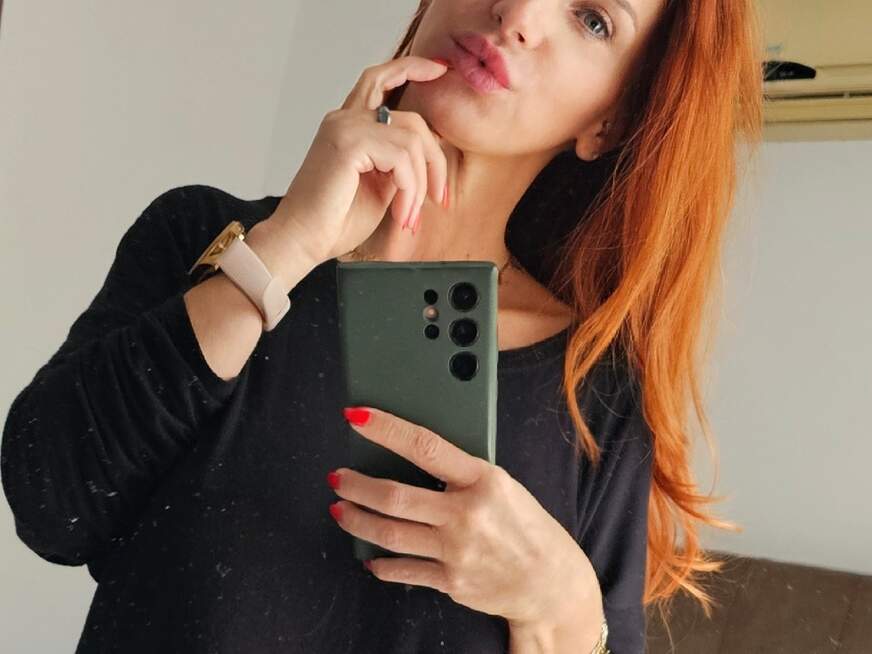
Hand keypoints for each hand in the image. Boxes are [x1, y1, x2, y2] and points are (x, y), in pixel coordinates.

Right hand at [269, 55, 450, 266]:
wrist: (302, 241)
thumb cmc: (335, 221)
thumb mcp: (380, 188)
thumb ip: (400, 164)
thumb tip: (431, 155)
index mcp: (348, 125)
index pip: (380, 80)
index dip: (412, 67)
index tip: (440, 70)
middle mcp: (344, 119)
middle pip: (411, 119)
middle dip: (435, 160)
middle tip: (439, 198)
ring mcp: (345, 127)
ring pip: (412, 141)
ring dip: (419, 185)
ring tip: (408, 216)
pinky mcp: (349, 143)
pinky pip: (402, 157)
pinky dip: (410, 189)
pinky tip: (400, 214)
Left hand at [330, 405, 602, 627]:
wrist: (551, 582)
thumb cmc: (524, 524)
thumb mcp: (501, 484)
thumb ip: (460, 472)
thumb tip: (410, 452)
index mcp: (483, 479)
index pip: (425, 446)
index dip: (386, 429)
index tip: (356, 416)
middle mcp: (468, 514)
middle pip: (395, 496)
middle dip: (356, 485)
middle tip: (337, 477)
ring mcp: (457, 550)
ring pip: (389, 533)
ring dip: (356, 520)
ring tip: (341, 509)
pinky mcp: (451, 581)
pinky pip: (402, 569)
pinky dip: (379, 563)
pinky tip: (368, 555)